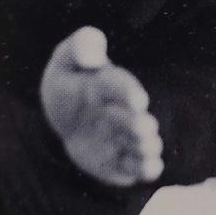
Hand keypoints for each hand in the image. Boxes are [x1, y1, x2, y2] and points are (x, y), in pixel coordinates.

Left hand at [40, 27, 163, 187]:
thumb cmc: (70, 80)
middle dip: (139, 125)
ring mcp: (125, 137)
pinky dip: (146, 168)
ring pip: (144, 144)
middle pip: (136, 121)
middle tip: (140, 128)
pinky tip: (148, 168)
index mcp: (111, 84)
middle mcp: (124, 112)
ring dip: (146, 147)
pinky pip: (138, 167)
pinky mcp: (122, 160)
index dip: (128, 93)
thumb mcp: (66, 59)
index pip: (121, 86)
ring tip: (144, 146)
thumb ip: (81, 46)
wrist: (66, 113)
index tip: (136, 100)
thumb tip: (93, 58)